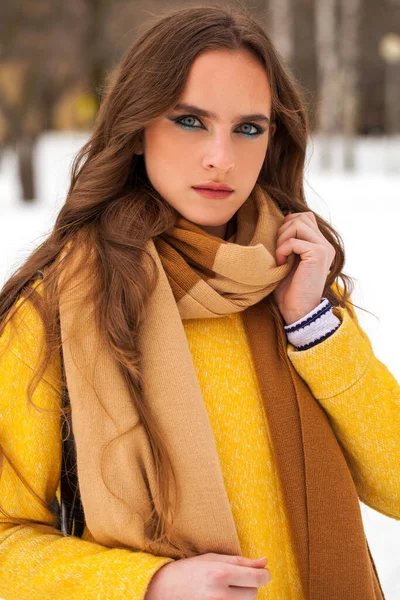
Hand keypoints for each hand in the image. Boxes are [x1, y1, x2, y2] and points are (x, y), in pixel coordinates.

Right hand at [145, 552, 270, 599]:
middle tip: (232, 580)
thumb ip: (241, 561)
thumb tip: (265, 562)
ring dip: (240, 597)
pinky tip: (221, 598)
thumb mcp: (214, 558)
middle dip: (247, 586)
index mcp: (221, 574)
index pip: (257, 578)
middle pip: (254, 593)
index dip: (264, 575)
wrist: (164, 588)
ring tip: (224, 590)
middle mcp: (220, 595)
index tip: (262, 573)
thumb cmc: (190, 570)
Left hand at [272, 211, 335, 324]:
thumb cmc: (289, 289)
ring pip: (299, 223)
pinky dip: (283, 250)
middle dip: (284, 230)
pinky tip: (281, 264)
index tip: (280, 245)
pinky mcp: (318, 255)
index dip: (288, 225)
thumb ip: (289, 241)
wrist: (298, 311)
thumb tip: (280, 221)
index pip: (305, 217)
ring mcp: (324, 248)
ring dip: (283, 239)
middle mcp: (325, 244)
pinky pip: (295, 241)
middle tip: (279, 252)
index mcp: (319, 244)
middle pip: (302, 217)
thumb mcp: (288, 260)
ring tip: (280, 256)